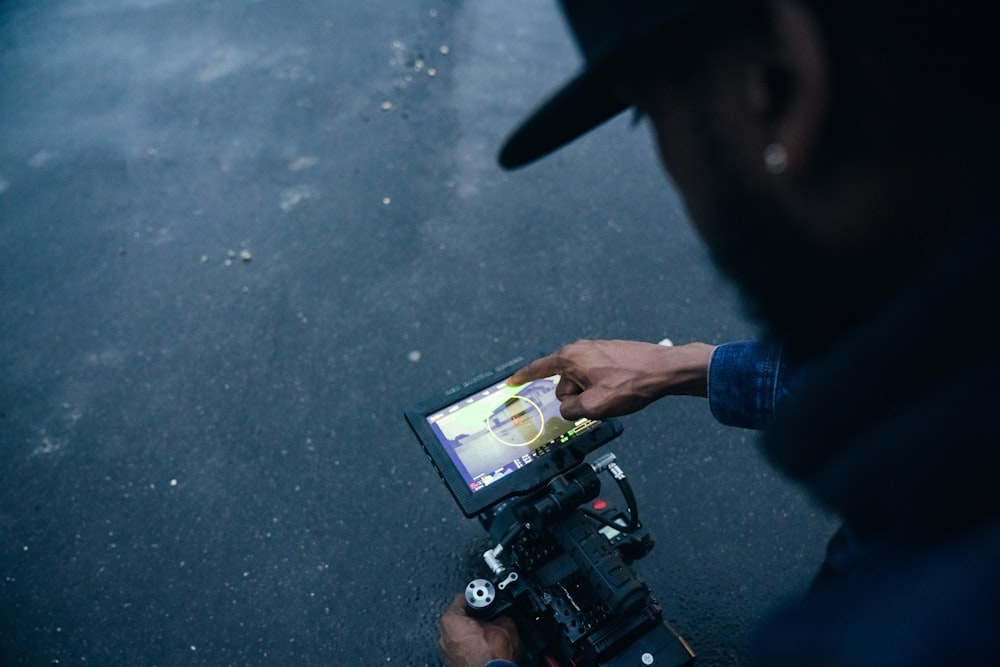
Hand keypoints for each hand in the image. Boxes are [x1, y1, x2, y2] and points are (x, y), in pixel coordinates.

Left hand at [439, 593, 520, 666]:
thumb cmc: (493, 657)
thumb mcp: (505, 626)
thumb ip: (501, 615)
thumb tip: (503, 616)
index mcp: (450, 621)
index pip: (462, 598)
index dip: (477, 597)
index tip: (484, 598)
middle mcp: (444, 637)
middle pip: (458, 618)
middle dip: (474, 617)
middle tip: (488, 616)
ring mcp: (448, 654)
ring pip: (460, 636)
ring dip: (473, 633)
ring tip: (488, 634)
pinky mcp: (454, 665)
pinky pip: (462, 650)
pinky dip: (472, 648)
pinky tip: (485, 648)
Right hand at [508, 339, 715, 419]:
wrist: (665, 369)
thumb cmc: (630, 385)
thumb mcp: (595, 406)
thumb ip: (572, 409)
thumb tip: (569, 408)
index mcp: (570, 357)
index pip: (538, 368)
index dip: (522, 378)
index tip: (509, 383)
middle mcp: (579, 349)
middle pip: (563, 382)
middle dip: (573, 398)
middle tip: (597, 403)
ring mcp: (596, 350)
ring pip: (581, 381)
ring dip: (590, 394)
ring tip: (613, 396)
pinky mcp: (610, 354)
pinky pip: (595, 377)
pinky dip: (601, 388)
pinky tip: (620, 390)